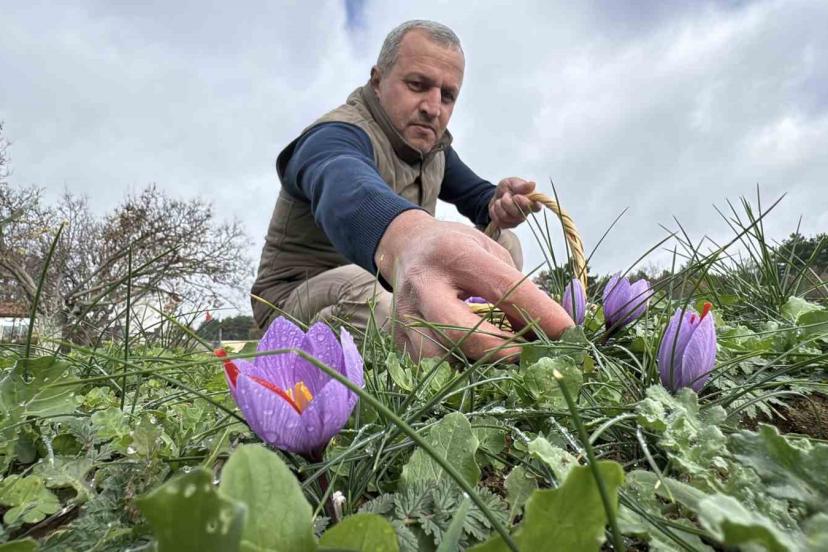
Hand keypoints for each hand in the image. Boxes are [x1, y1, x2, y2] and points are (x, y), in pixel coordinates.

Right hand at [375, 210, 573, 360]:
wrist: (406, 247)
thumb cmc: (458, 250)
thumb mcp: (490, 252)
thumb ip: (516, 289)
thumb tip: (550, 333)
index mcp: (453, 255)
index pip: (504, 290)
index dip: (541, 314)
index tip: (569, 332)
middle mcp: (423, 287)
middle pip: (465, 335)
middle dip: (504, 351)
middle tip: (530, 354)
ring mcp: (405, 318)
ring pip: (443, 362)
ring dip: (477, 368)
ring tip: (500, 362)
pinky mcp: (398, 341)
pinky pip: (431, 371)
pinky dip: (458, 373)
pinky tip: (475, 365)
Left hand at [489, 178, 541, 229]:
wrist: (496, 195)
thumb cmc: (507, 189)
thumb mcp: (512, 182)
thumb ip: (521, 185)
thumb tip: (533, 184)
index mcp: (531, 201)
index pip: (536, 207)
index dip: (525, 203)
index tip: (517, 196)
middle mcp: (526, 213)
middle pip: (518, 213)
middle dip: (507, 202)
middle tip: (506, 195)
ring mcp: (517, 221)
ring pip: (506, 217)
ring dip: (499, 206)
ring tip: (500, 200)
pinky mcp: (508, 225)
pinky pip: (499, 221)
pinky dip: (494, 212)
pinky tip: (497, 207)